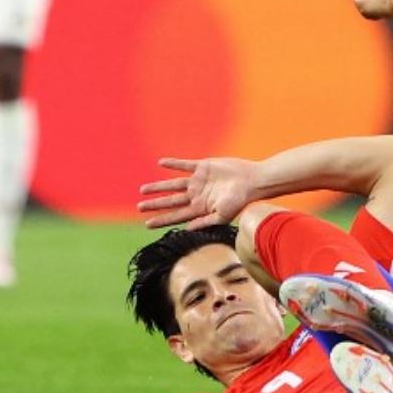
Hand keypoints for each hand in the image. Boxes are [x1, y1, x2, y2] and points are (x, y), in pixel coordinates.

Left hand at [138, 157, 259, 228]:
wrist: (252, 181)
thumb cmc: (240, 201)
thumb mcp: (222, 216)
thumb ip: (205, 222)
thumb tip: (187, 229)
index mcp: (200, 208)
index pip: (176, 216)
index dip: (161, 220)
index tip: (147, 224)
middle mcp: (197, 195)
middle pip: (171, 201)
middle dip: (155, 204)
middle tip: (139, 207)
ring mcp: (199, 181)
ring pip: (174, 184)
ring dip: (159, 186)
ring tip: (143, 190)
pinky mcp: (203, 167)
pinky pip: (185, 165)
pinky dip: (173, 164)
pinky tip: (161, 163)